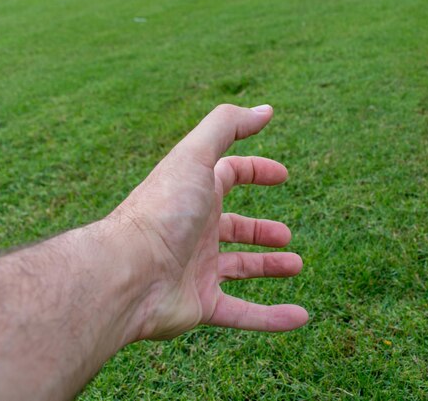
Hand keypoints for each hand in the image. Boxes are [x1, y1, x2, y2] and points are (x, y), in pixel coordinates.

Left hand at [111, 104, 307, 340]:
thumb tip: (266, 109)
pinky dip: (271, 317)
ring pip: (239, 269)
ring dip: (269, 267)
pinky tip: (299, 317)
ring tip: (295, 265)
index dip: (256, 171)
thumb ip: (228, 126)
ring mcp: (197, 269)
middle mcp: (195, 230)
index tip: (283, 176)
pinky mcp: (200, 305)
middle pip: (234, 227)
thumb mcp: (196, 157)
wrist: (128, 274)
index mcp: (195, 193)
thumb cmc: (163, 211)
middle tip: (286, 236)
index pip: (228, 175)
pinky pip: (242, 313)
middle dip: (261, 230)